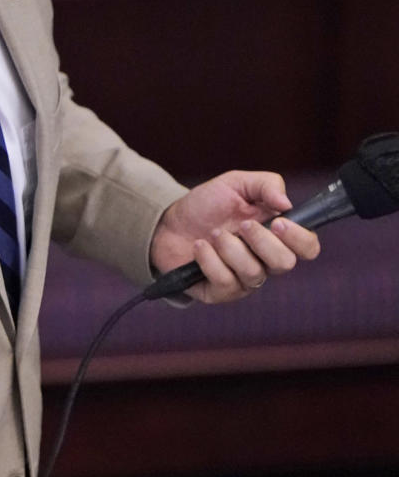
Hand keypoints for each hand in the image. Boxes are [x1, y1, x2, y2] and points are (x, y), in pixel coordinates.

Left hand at [150, 170, 320, 303]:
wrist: (168, 222)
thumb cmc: (207, 205)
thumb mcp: (236, 184)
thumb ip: (266, 184)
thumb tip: (286, 203)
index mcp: (276, 236)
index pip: (308, 247)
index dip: (300, 238)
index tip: (279, 222)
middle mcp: (265, 261)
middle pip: (285, 264)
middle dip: (262, 242)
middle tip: (242, 225)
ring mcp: (244, 280)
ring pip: (253, 273)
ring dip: (231, 248)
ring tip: (213, 233)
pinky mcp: (220, 292)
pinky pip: (225, 281)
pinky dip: (209, 260)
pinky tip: (199, 247)